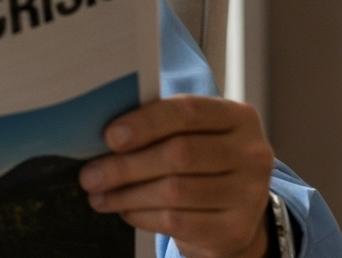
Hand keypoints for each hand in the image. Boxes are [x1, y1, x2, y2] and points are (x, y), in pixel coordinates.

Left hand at [79, 95, 275, 257]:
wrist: (235, 213)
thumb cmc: (201, 163)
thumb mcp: (193, 134)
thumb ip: (160, 125)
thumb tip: (105, 133)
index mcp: (238, 117)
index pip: (188, 111)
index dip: (145, 122)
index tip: (110, 136)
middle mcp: (251, 153)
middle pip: (179, 154)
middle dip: (125, 165)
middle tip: (90, 174)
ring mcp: (249, 194)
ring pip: (173, 191)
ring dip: (126, 194)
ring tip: (98, 194)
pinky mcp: (235, 229)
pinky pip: (176, 221)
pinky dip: (141, 215)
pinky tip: (124, 210)